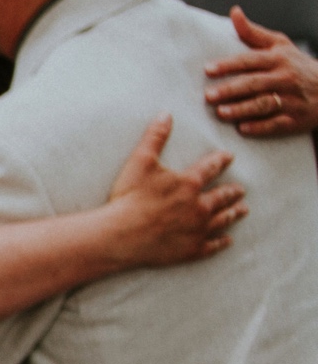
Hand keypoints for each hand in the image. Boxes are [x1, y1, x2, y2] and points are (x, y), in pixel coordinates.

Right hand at [101, 114, 245, 266]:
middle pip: (223, 196)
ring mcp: (198, 229)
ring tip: (242, 209)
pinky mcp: (191, 249)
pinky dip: (222, 242)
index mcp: (189, 183)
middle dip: (233, 191)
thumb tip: (166, 114)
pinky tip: (227, 239)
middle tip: (241, 189)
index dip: (221, 160)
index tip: (229, 157)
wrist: (121, 235)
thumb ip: (155, 137)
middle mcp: (200, 206)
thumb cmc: (129, 197)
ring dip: (233, 213)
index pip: (212, 168)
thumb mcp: (140, 162)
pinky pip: (212, 245)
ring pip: (223, 219)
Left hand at [204, 8, 317, 137]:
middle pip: (255, 83)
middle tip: (208, 96)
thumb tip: (234, 12)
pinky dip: (261, 127)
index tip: (208, 70)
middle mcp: (285, 78)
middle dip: (231, 89)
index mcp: (278, 59)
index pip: (250, 60)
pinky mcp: (295, 119)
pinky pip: (277, 124)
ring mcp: (291, 99)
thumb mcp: (278, 45)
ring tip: (221, 113)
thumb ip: (252, 33)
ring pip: (265, 104)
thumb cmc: (295, 64)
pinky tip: (243, 129)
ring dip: (243, 109)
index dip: (229, 65)